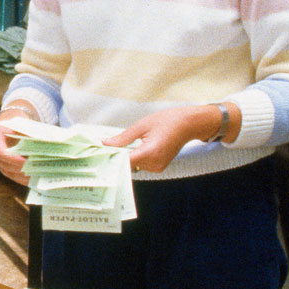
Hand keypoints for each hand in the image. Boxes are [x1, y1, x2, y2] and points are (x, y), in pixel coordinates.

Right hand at [0, 118, 30, 185]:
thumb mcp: (21, 125)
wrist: (10, 123)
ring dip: (20, 176)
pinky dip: (19, 177)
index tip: (26, 162)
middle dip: (19, 169)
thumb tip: (40, 146)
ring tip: (34, 177)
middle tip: (34, 171)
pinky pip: (8, 173)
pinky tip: (30, 180)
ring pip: (6, 171)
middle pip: (3, 164)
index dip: (13, 159)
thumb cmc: (15, 122)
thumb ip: (27, 136)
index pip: (1, 153)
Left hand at [108, 104, 225, 173]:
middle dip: (118, 156)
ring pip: (134, 166)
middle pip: (128, 165)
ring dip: (128, 156)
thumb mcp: (142, 125)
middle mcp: (154, 164)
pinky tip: (136, 147)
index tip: (100, 153)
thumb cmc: (168, 120)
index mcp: (150, 153)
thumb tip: (106, 143)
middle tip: (107, 146)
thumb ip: (123, 137)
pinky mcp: (160, 167)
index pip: (124, 161)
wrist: (189, 124)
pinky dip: (137, 157)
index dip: (111, 157)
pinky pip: (142, 165)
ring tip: (125, 144)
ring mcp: (158, 167)